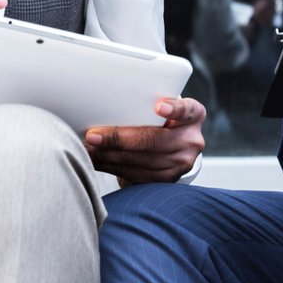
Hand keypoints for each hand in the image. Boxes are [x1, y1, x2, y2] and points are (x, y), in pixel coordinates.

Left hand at [85, 96, 205, 184]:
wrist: (172, 145)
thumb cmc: (159, 119)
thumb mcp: (161, 106)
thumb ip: (146, 104)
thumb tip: (109, 101)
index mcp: (194, 115)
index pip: (187, 109)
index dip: (174, 109)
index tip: (159, 107)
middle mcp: (192, 141)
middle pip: (154, 140)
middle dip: (119, 139)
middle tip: (93, 136)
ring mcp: (181, 164)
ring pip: (141, 162)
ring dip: (110, 156)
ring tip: (89, 149)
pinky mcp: (167, 181)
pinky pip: (136, 176)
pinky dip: (113, 168)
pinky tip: (97, 160)